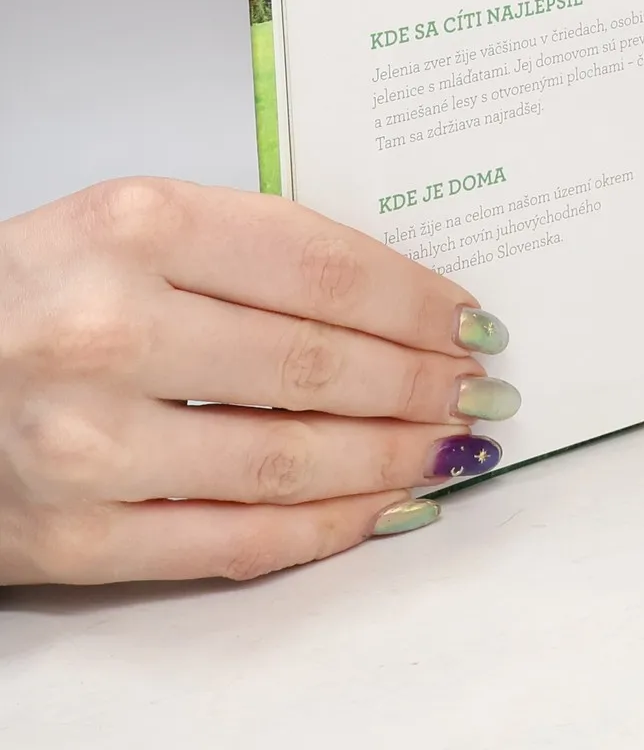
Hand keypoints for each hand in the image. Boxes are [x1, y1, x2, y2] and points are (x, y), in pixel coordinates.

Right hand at [0, 179, 515, 584]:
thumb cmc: (30, 291)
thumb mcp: (130, 224)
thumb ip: (250, 249)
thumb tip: (399, 301)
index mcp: (135, 227)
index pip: (323, 268)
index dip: (416, 300)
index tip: (469, 318)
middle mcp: (109, 329)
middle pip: (317, 364)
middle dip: (421, 382)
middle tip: (478, 388)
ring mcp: (86, 442)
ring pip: (288, 457)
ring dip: (393, 457)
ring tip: (450, 446)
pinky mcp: (68, 538)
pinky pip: (231, 540)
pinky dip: (325, 528)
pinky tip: (381, 507)